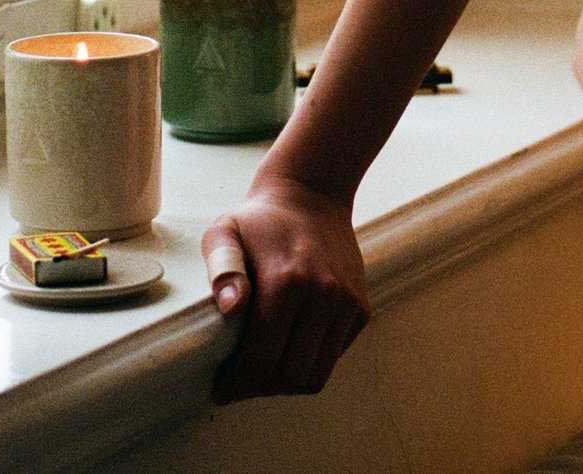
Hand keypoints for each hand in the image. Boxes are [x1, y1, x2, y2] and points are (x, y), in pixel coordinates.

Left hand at [202, 174, 370, 402]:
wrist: (312, 194)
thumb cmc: (260, 219)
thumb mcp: (225, 230)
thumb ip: (221, 267)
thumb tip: (232, 308)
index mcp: (286, 280)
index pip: (262, 358)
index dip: (237, 384)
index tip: (220, 388)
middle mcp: (324, 294)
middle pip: (291, 375)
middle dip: (260, 388)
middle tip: (239, 382)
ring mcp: (347, 302)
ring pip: (317, 374)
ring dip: (286, 383)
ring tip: (263, 371)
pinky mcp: (361, 307)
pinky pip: (334, 356)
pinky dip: (310, 362)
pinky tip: (288, 346)